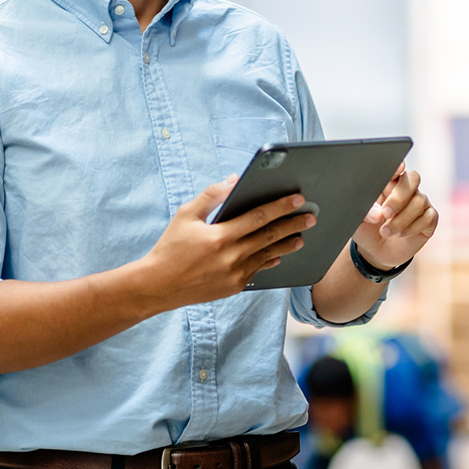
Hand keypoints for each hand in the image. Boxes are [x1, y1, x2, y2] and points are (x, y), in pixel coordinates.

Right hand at [141, 175, 315, 310]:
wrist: (157, 286)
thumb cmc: (170, 247)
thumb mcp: (186, 215)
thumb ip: (211, 195)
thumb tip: (235, 180)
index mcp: (219, 237)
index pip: (258, 217)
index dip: (280, 206)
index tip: (297, 198)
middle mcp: (230, 257)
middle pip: (269, 237)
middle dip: (293, 224)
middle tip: (311, 216)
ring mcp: (234, 275)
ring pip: (268, 256)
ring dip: (287, 245)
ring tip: (301, 236)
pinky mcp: (234, 288)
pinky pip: (258, 271)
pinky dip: (269, 261)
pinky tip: (279, 255)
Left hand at [352, 165, 436, 269]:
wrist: (377, 252)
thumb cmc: (367, 230)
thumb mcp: (358, 222)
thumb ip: (365, 213)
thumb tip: (377, 213)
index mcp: (388, 183)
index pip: (396, 169)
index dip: (398, 168)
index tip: (397, 169)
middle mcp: (407, 189)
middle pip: (412, 179)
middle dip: (398, 197)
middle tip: (385, 214)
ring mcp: (420, 203)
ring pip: (419, 202)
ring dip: (401, 220)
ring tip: (385, 232)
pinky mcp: (429, 219)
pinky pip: (427, 218)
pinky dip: (412, 228)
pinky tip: (400, 234)